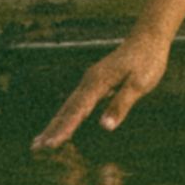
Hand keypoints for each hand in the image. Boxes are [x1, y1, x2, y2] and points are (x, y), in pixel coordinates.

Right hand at [30, 31, 170, 150]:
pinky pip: (77, 102)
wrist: (148, 37)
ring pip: (69, 106)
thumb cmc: (147, 61)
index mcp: (97, 83)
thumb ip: (120, 104)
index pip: (77, 111)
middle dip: (51, 129)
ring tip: (42, 140)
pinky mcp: (96, 82)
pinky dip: (68, 115)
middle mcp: (89, 82)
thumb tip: (104, 127)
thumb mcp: (138, 85)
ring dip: (56, 123)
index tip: (51, 144)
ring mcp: (91, 81)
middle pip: (67, 109)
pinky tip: (64, 123)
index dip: (64, 129)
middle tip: (36, 147)